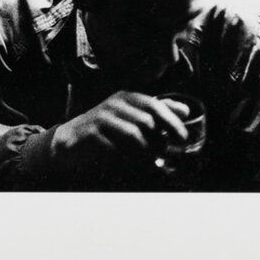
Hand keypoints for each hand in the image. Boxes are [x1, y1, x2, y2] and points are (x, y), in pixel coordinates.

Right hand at [50, 92, 193, 173]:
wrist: (72, 138)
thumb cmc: (107, 128)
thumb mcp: (132, 116)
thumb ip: (157, 112)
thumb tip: (186, 111)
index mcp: (126, 97)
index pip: (155, 105)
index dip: (172, 121)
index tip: (183, 138)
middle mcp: (114, 103)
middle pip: (147, 122)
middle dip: (158, 141)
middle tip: (162, 154)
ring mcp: (101, 117)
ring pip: (134, 136)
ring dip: (144, 152)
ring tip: (145, 159)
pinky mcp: (92, 133)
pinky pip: (118, 148)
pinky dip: (127, 158)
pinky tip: (127, 161)